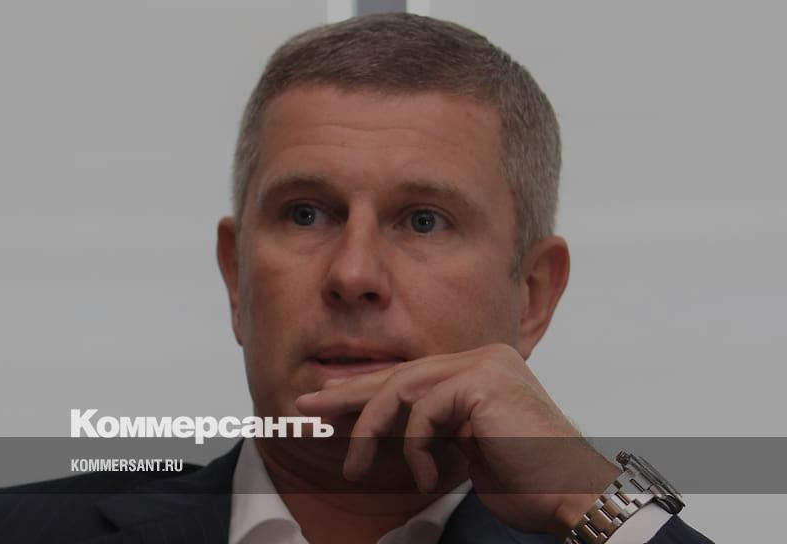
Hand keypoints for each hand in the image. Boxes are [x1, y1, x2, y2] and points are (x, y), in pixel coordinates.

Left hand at [295, 343, 619, 536]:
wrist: (570, 495)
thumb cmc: (523, 480)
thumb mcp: (462, 451)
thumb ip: (430, 431)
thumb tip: (380, 430)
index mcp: (476, 369)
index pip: (407, 377)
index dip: (361, 392)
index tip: (323, 406)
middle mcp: (480, 357)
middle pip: (397, 374)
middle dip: (346, 395)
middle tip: (305, 409)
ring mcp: (483, 365)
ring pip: (402, 389)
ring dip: (371, 432)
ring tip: (353, 468)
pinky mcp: (482, 382)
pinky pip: (423, 412)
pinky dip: (414, 449)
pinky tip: (427, 478)